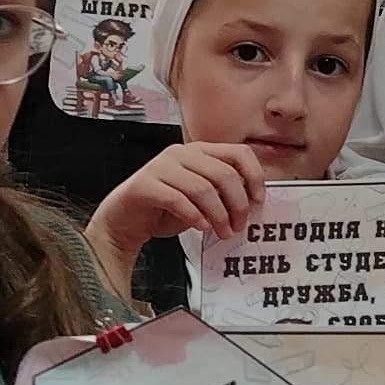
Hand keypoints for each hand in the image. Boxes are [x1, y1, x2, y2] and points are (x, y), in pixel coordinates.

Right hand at [85, 141, 270, 286]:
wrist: (125, 222)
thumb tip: (252, 203)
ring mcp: (160, 166)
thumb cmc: (165, 211)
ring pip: (202, 188)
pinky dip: (194, 216)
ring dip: (218, 215)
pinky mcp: (144, 184)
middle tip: (239, 226)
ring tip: (223, 233)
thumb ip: (222, 194)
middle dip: (238, 204)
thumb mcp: (202, 200)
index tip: (259, 201)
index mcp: (199, 152)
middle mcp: (181, 153)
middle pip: (224, 174)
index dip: (255, 176)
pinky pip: (177, 199)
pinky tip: (201, 228)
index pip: (238, 153)